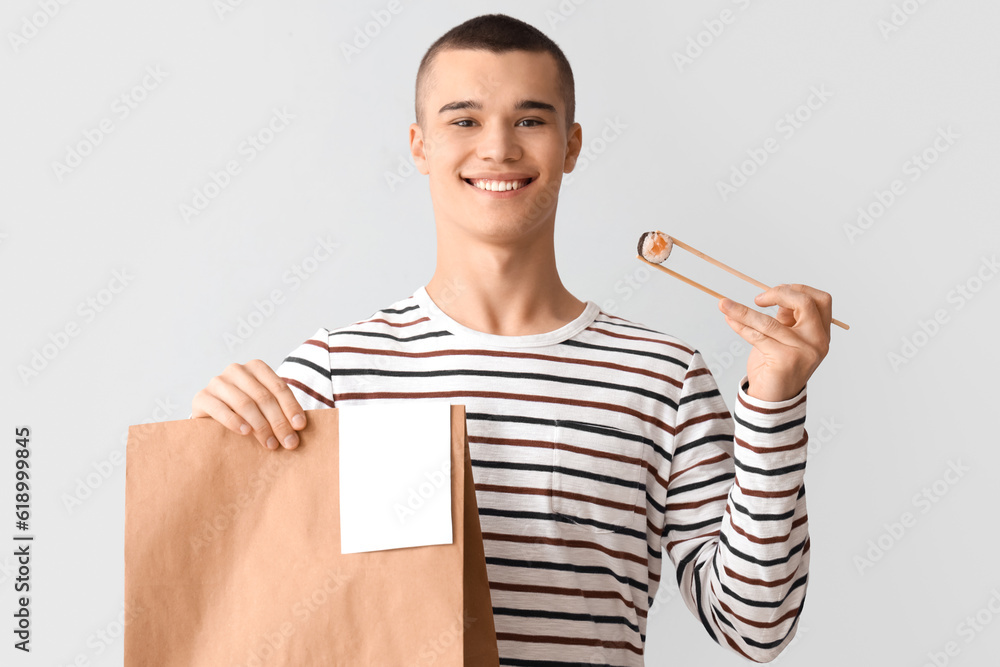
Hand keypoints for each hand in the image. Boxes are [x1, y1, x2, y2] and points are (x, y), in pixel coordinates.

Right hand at [191, 359, 305, 449]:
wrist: (211, 416)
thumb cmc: (245, 411)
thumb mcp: (265, 406)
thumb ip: (280, 410)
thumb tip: (299, 428)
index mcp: (256, 367)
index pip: (279, 387)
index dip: (291, 407)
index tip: (300, 427)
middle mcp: (236, 370)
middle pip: (263, 397)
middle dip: (279, 422)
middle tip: (289, 442)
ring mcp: (217, 382)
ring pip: (245, 404)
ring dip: (261, 426)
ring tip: (270, 444)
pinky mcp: (202, 397)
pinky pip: (220, 409)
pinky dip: (234, 421)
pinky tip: (245, 432)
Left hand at [718, 284, 831, 401]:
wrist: (773, 400)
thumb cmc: (777, 365)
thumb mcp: (786, 337)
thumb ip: (787, 318)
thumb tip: (775, 294)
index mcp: (822, 333)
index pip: (820, 300)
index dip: (797, 290)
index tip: (773, 293)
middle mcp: (818, 341)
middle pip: (805, 303)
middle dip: (779, 293)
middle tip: (757, 298)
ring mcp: (803, 351)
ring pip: (769, 321)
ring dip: (742, 310)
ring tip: (723, 304)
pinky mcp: (785, 360)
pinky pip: (757, 335)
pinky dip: (739, 324)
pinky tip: (729, 319)